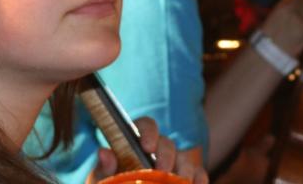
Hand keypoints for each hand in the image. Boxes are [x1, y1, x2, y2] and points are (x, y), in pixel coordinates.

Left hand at [90, 117, 206, 183]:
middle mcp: (157, 149)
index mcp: (136, 141)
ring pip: (185, 158)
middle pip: (167, 143)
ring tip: (182, 181)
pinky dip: (199, 179)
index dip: (149, 132)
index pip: (146, 125)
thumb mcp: (103, 178)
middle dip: (167, 155)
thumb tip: (104, 152)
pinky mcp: (187, 177)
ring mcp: (174, 163)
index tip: (147, 147)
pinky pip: (198, 174)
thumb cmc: (112, 183)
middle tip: (162, 170)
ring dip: (186, 169)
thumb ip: (103, 168)